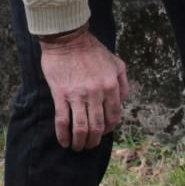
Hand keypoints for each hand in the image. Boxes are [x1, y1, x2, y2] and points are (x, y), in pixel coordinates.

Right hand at [38, 27, 130, 149]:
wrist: (67, 38)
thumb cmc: (91, 49)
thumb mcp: (116, 62)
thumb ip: (123, 82)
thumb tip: (123, 101)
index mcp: (111, 86)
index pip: (114, 117)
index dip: (109, 130)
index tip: (103, 133)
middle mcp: (96, 93)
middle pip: (98, 127)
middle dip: (94, 141)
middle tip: (89, 146)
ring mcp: (78, 95)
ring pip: (81, 128)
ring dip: (80, 142)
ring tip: (77, 147)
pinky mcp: (61, 94)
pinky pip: (63, 120)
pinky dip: (63, 135)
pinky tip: (64, 142)